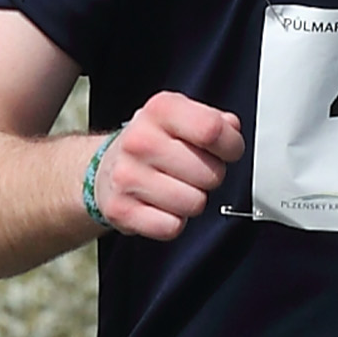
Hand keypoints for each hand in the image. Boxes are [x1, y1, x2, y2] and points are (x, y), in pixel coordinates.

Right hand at [94, 92, 244, 239]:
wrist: (106, 168)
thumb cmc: (152, 143)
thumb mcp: (181, 118)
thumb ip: (213, 120)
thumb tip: (231, 128)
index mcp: (160, 110)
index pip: (212, 130)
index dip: (230, 146)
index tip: (226, 150)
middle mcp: (139, 140)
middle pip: (210, 173)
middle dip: (210, 177)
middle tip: (193, 172)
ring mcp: (126, 176)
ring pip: (194, 203)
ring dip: (192, 201)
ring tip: (177, 188)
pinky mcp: (120, 210)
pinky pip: (171, 227)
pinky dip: (173, 222)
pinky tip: (162, 207)